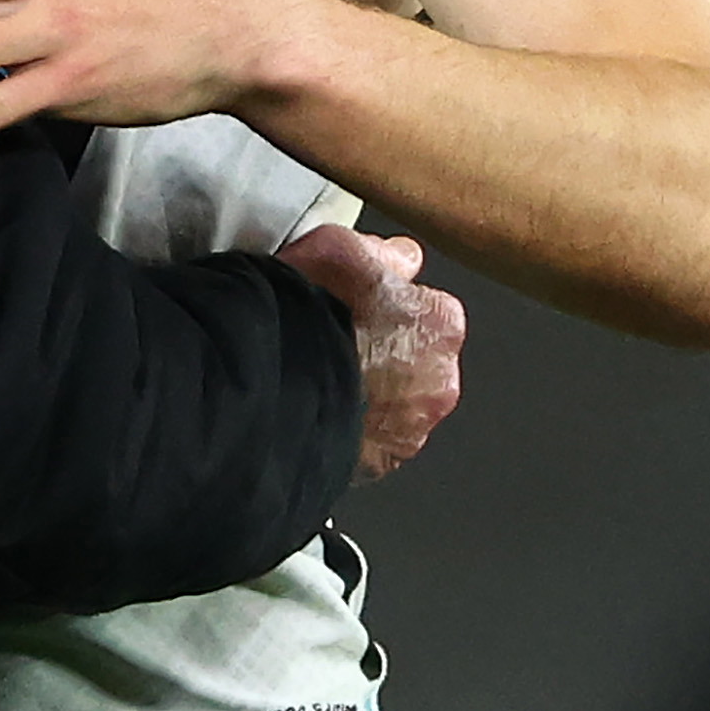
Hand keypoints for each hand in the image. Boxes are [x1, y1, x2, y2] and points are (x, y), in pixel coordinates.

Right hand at [274, 227, 463, 485]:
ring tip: (324, 375)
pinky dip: (356, 425)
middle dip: (387, 352)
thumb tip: (401, 257)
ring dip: (373, 392)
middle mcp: (439, 380)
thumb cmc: (305, 315)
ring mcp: (412, 427)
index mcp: (439, 324)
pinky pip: (374, 439)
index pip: (426, 307)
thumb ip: (381, 252)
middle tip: (338, 340)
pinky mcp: (383, 462)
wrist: (270, 383)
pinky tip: (321, 405)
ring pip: (398, 402)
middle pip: (416, 358)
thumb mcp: (337, 248)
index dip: (386, 304)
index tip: (358, 305)